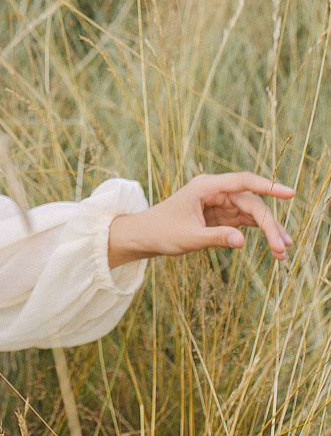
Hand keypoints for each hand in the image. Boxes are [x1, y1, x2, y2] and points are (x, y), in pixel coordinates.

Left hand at [108, 173, 294, 268]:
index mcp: (206, 186)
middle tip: (283, 248)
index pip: (243, 182)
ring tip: (283, 253)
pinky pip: (246, 221)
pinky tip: (274, 248)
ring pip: (253, 213)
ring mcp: (220, 202)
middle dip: (269, 225)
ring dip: (269, 231)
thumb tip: (242, 240)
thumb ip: (215, 237)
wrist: (145, 236)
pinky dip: (260, 233)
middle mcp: (215, 191)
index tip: (290, 193)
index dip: (269, 187)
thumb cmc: (162, 232)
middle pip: (252, 203)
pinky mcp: (221, 215)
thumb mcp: (188, 237)